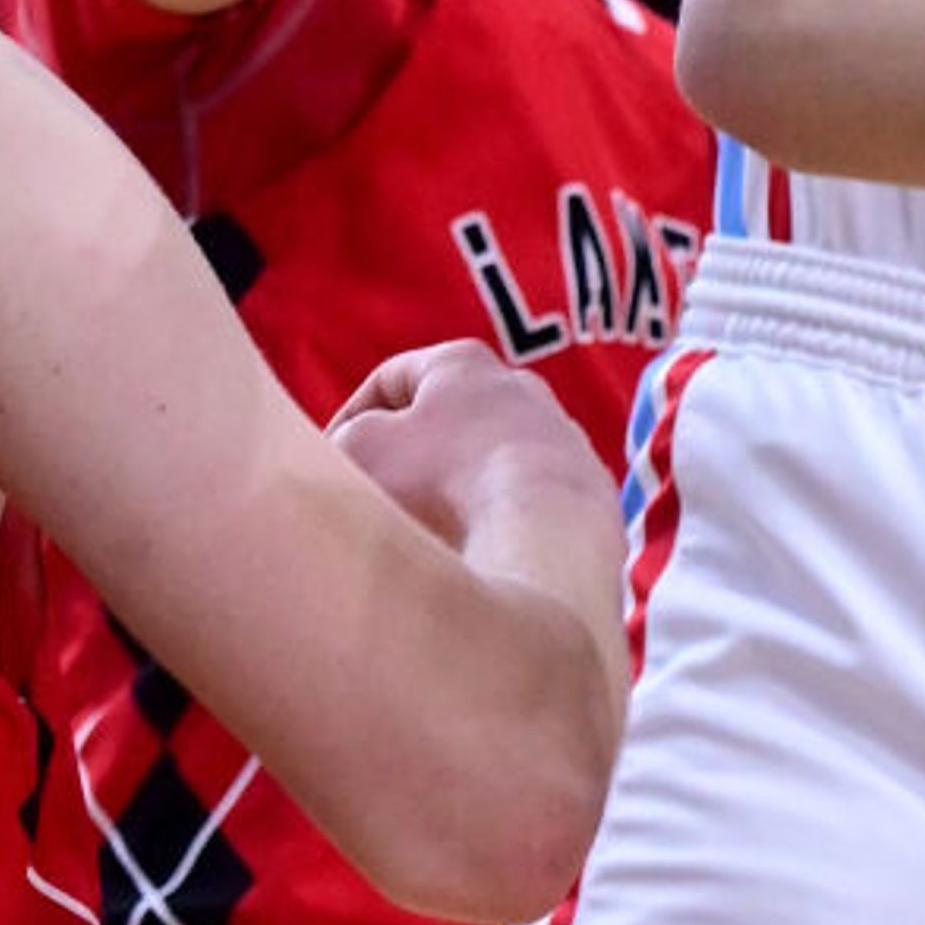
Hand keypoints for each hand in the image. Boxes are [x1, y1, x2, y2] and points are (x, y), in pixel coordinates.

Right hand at [327, 337, 600, 551]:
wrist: (548, 540)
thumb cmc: (444, 486)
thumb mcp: (363, 454)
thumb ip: (347, 442)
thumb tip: (352, 454)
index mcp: (463, 364)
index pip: (392, 378)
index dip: (350, 418)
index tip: (332, 462)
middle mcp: (523, 390)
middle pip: (449, 421)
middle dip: (412, 459)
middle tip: (382, 502)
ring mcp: (564, 443)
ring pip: (494, 465)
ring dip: (462, 495)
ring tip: (436, 542)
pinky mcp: (592, 498)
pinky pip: (534, 509)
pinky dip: (506, 528)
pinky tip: (487, 561)